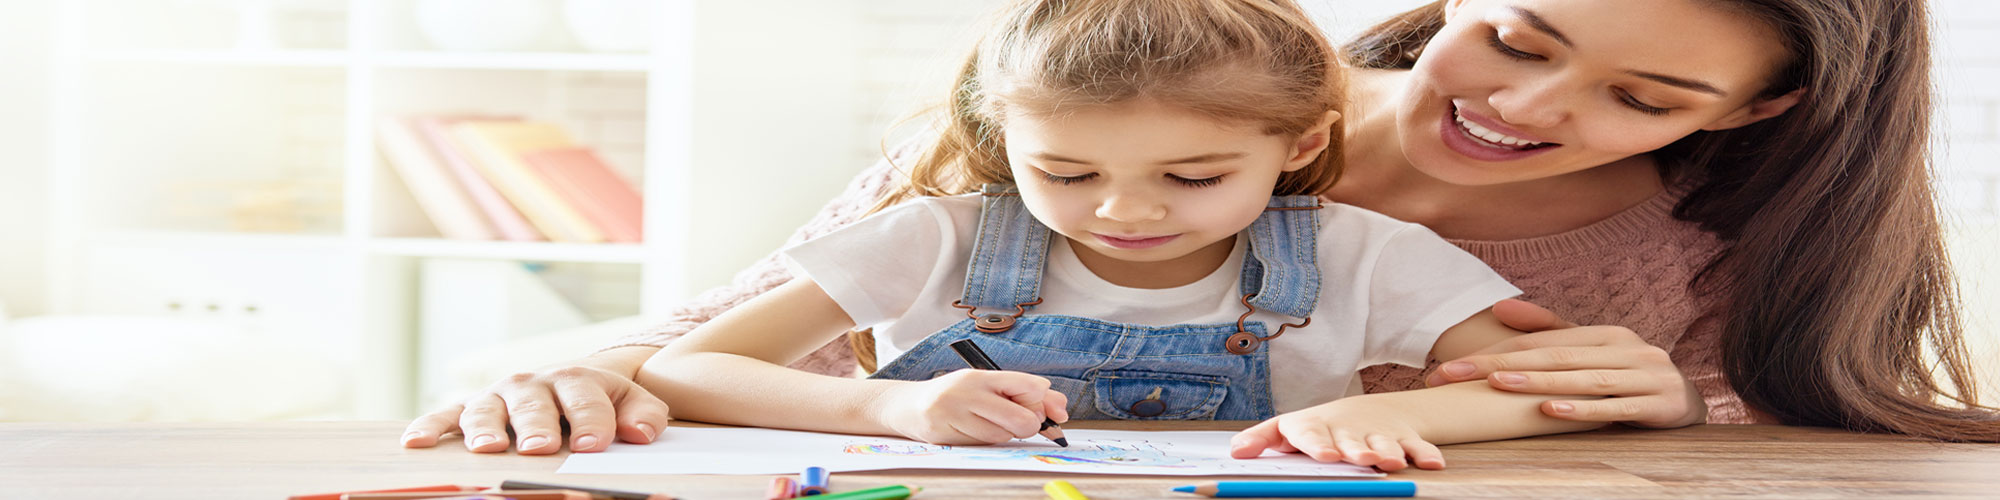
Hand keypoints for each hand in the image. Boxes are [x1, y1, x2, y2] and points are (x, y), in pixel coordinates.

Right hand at [401, 347, 672, 453]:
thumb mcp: (629, 402)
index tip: (593, 445)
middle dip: (536, 425)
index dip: (591, 422)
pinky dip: (429, 427)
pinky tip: (415, 443)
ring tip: (487, 449)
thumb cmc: (601, 403)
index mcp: (576, 380)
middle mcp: (533, 385)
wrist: (569, 384)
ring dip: (485, 428)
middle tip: (540, 448)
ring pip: (487, 409)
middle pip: (534, 405)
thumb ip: (644, 415)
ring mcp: (498, 396)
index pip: (586, 401)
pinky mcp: (469, 409)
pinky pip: (446, 416)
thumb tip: (641, 434)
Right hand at [869, 369, 1068, 444]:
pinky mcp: (945, 433)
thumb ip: (1025, 392)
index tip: (1046, 409)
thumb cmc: (957, 395)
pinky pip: (983, 445)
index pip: (1029, 385)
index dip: (1043, 401)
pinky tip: (974, 430)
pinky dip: (987, 441)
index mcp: (982, 375)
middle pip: (1022, 419)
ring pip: (1003, 435)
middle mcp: (968, 391)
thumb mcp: (987, 385)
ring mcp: (955, 413)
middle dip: (1028, 425)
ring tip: (989, 423)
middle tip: (1020, 422)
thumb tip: (1060, 407)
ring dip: (1005, 434)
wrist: (909, 405)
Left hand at [1228, 398, 1441, 470]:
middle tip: (1362, 459)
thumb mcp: (1289, 430)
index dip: (1318, 444)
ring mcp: (1377, 433)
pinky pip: (1417, 445)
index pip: (1312, 434)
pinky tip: (1432, 465)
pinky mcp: (1403, 438)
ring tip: (1392, 463)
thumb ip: (1263, 438)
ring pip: (1385, 443)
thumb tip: (1236, 452)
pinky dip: (1425, 453)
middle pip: (1351, 440)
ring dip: (1390, 452)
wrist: (1366, 410)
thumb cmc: (1320, 427)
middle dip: (1357, 450)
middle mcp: (1347, 430)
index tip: (1325, 456)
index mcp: (1316, 427)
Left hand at [1424, 299, 1703, 427]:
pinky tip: (1549, 411)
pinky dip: (1581, 410)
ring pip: (1582, 379)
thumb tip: (1499, 307)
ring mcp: (1646, 375)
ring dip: (1536, 383)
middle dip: (1499, 366)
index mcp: (1606, 334)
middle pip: (1554, 357)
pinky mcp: (1659, 404)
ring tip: (1496, 384)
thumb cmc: (1628, 376)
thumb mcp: (1592, 351)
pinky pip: (1614, 407)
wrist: (1687, 403)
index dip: (1493, 352)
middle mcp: (1626, 349)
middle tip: (1453, 374)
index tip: (1449, 368)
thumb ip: (1548, 329)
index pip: (1540, 342)